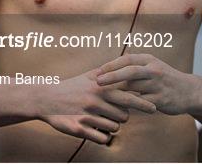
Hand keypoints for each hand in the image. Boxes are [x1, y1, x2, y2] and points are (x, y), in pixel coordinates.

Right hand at [39, 67, 155, 143]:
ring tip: (102, 119)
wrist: (47, 99)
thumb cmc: (71, 87)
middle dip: (124, 116)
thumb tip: (125, 63)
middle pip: (124, 115)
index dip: (143, 103)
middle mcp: (96, 100)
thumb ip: (107, 72)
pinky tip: (98, 130)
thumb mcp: (89, 76)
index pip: (128, 96)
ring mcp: (88, 115)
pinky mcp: (80, 129)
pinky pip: (103, 139)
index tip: (154, 107)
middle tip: (119, 114)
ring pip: (115, 128)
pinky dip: (104, 136)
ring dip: (112, 126)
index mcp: (100, 87)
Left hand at [96, 53, 197, 114]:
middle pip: (129, 71)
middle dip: (112, 76)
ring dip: (117, 94)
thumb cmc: (164, 78)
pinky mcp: (161, 100)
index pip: (127, 59)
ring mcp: (158, 85)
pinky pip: (141, 104)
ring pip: (134, 89)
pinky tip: (118, 109)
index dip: (111, 65)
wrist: (189, 91)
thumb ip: (133, 65)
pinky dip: (129, 106)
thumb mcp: (151, 65)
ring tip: (103, 97)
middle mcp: (153, 70)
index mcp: (149, 60)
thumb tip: (110, 65)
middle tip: (97, 82)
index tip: (97, 71)